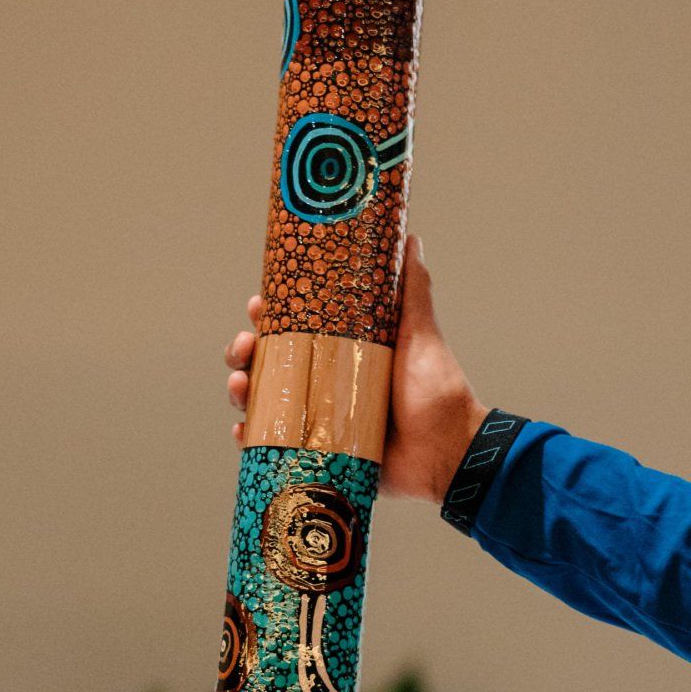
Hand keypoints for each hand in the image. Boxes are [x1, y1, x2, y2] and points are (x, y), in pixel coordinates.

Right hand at [225, 236, 486, 502]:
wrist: (450, 450)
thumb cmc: (437, 390)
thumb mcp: (420, 334)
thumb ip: (413, 290)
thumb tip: (410, 238)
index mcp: (344, 353)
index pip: (294, 329)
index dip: (269, 317)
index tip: (258, 305)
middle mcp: (327, 384)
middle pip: (269, 363)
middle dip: (244, 351)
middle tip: (243, 348)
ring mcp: (320, 420)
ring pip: (264, 401)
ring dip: (241, 390)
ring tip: (240, 386)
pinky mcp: (320, 453)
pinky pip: (274, 446)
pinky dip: (252, 439)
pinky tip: (243, 432)